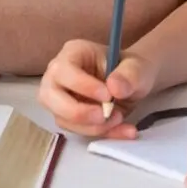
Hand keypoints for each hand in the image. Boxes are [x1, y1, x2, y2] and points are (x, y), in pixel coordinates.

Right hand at [37, 39, 156, 138]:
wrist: (133, 85)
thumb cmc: (131, 70)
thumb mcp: (137, 68)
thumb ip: (129, 75)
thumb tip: (114, 88)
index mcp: (72, 54)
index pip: (63, 70)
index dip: (82, 86)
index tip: (108, 96)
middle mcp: (58, 75)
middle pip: (49, 96)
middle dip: (77, 112)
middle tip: (104, 116)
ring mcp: (59, 97)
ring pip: (61, 118)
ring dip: (92, 126)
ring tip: (119, 119)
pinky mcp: (67, 116)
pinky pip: (77, 130)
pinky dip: (101, 134)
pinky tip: (123, 130)